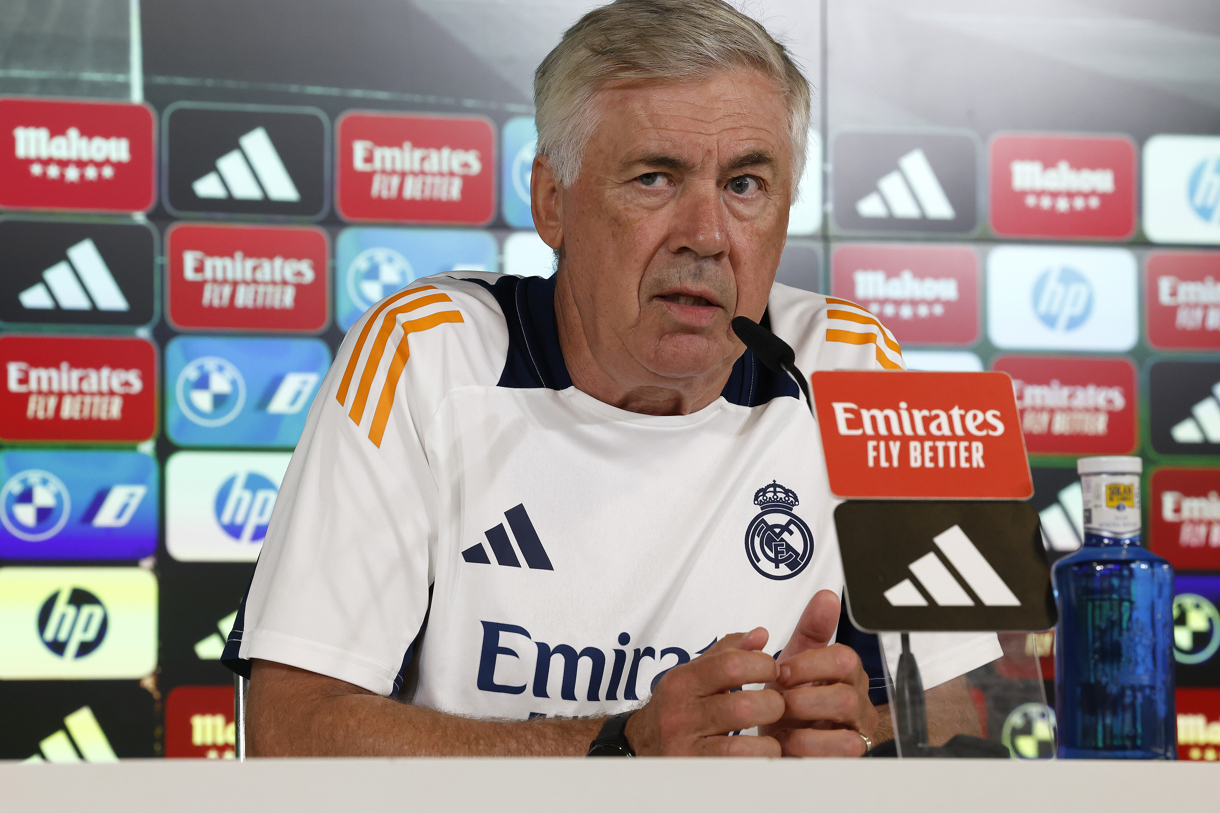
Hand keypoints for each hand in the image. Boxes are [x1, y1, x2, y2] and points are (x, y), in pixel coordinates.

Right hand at [624, 627, 784, 755]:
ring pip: (740, 745)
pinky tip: (759, 755)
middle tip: (776, 706)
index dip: (762, 665)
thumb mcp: (694, 673)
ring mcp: (685, 747)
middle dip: (772, 704)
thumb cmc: (675, 706)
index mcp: (683, 681)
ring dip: (768, 741)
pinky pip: (735, 770)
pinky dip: (757, 762)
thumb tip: (760, 635)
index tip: (772, 671)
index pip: (731, 664)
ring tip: (771, 736)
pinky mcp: (693, 772)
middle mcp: (681, 713)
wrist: (640, 744)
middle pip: (741, 706)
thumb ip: (728, 651)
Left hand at [761, 590, 878, 756]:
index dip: (809, 664)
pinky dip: (809, 746)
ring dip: (806, 722)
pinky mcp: (849, 756)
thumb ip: (811, 629)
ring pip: (847, 726)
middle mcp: (858, 701)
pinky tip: (788, 741)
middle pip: (847, 695)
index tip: (781, 671)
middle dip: (805, 698)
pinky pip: (843, 751)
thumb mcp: (795, 659)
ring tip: (782, 723)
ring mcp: (856, 730)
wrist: (780, 738)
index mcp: (846, 673)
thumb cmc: (791, 697)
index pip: (843, 659)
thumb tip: (826, 596)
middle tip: (780, 700)